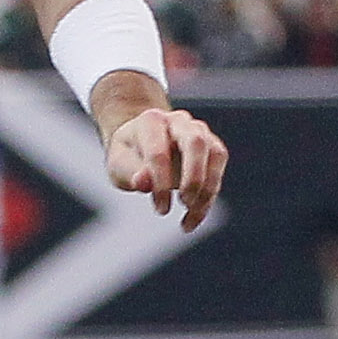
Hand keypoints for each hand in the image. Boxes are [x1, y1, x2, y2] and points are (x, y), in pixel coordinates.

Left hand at [99, 96, 227, 231]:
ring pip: (215, 153)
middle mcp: (178, 121)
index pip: (159, 152)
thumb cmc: (128, 157)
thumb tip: (145, 183)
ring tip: (190, 216)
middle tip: (184, 203)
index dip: (161, 183)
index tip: (161, 208)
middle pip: (196, 142)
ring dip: (207, 188)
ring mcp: (199, 131)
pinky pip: (218, 169)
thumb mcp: (119, 166)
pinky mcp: (211, 147)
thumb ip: (130, 173)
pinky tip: (193, 217)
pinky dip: (209, 197)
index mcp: (151, 121)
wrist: (140, 145)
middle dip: (193, 178)